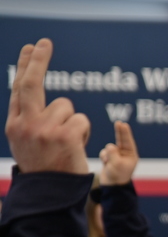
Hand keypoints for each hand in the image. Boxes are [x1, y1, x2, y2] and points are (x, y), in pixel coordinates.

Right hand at [5, 39, 89, 173]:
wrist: (50, 195)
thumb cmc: (45, 169)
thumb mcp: (27, 142)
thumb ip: (30, 118)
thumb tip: (36, 92)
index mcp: (14, 125)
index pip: (20, 89)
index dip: (27, 66)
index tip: (32, 48)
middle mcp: (25, 124)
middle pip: (31, 84)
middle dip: (38, 60)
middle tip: (45, 42)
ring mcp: (43, 129)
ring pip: (67, 106)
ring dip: (73, 121)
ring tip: (67, 143)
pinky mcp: (63, 136)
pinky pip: (81, 120)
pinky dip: (83, 131)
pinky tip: (76, 147)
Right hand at [98, 121, 138, 184]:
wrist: (111, 186)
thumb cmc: (117, 176)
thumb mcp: (116, 165)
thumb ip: (113, 154)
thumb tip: (110, 146)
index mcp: (131, 155)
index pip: (128, 141)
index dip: (125, 132)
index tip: (123, 124)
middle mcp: (125, 154)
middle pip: (121, 140)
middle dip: (119, 132)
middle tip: (118, 122)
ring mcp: (117, 155)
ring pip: (109, 148)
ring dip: (107, 154)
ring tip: (109, 163)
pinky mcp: (110, 157)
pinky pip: (104, 152)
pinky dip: (104, 157)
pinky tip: (106, 163)